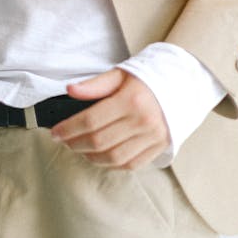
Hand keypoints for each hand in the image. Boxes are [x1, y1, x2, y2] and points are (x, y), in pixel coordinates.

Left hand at [50, 68, 170, 169]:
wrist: (182, 84)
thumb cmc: (147, 77)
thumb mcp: (121, 74)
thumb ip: (95, 85)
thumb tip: (70, 90)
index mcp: (131, 100)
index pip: (91, 120)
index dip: (69, 128)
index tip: (55, 132)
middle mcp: (143, 121)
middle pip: (100, 141)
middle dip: (76, 143)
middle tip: (63, 141)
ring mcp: (152, 137)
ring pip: (114, 157)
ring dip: (91, 157)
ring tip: (79, 148)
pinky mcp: (159, 148)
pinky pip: (131, 164)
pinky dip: (112, 164)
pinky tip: (100, 156)